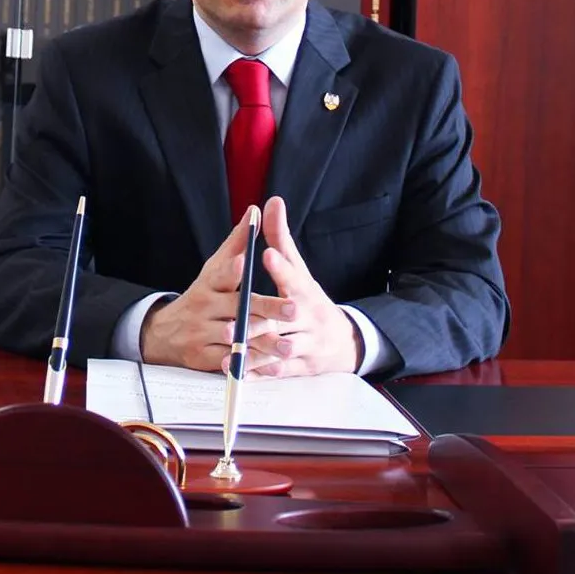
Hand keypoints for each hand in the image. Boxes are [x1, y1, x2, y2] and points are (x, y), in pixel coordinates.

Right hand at [139, 206, 296, 371]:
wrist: (166, 333)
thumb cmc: (203, 295)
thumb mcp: (215, 268)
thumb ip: (237, 243)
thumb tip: (255, 211)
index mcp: (210, 283)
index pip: (222, 274)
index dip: (233, 269)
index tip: (246, 263)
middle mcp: (204, 307)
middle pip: (238, 309)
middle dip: (266, 309)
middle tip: (292, 310)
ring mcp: (201, 333)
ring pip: (235, 337)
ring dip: (261, 341)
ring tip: (286, 344)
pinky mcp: (202, 357)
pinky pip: (227, 361)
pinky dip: (245, 363)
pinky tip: (264, 366)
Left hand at [246, 195, 361, 377]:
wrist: (342, 341)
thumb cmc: (309, 299)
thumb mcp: (299, 269)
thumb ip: (281, 238)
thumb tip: (271, 202)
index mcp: (305, 290)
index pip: (293, 276)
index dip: (280, 267)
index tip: (267, 255)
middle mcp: (308, 317)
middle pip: (285, 317)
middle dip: (262, 317)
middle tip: (235, 318)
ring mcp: (306, 343)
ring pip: (281, 347)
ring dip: (257, 349)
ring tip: (233, 348)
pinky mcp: (300, 366)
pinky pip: (279, 370)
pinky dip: (260, 371)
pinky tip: (240, 371)